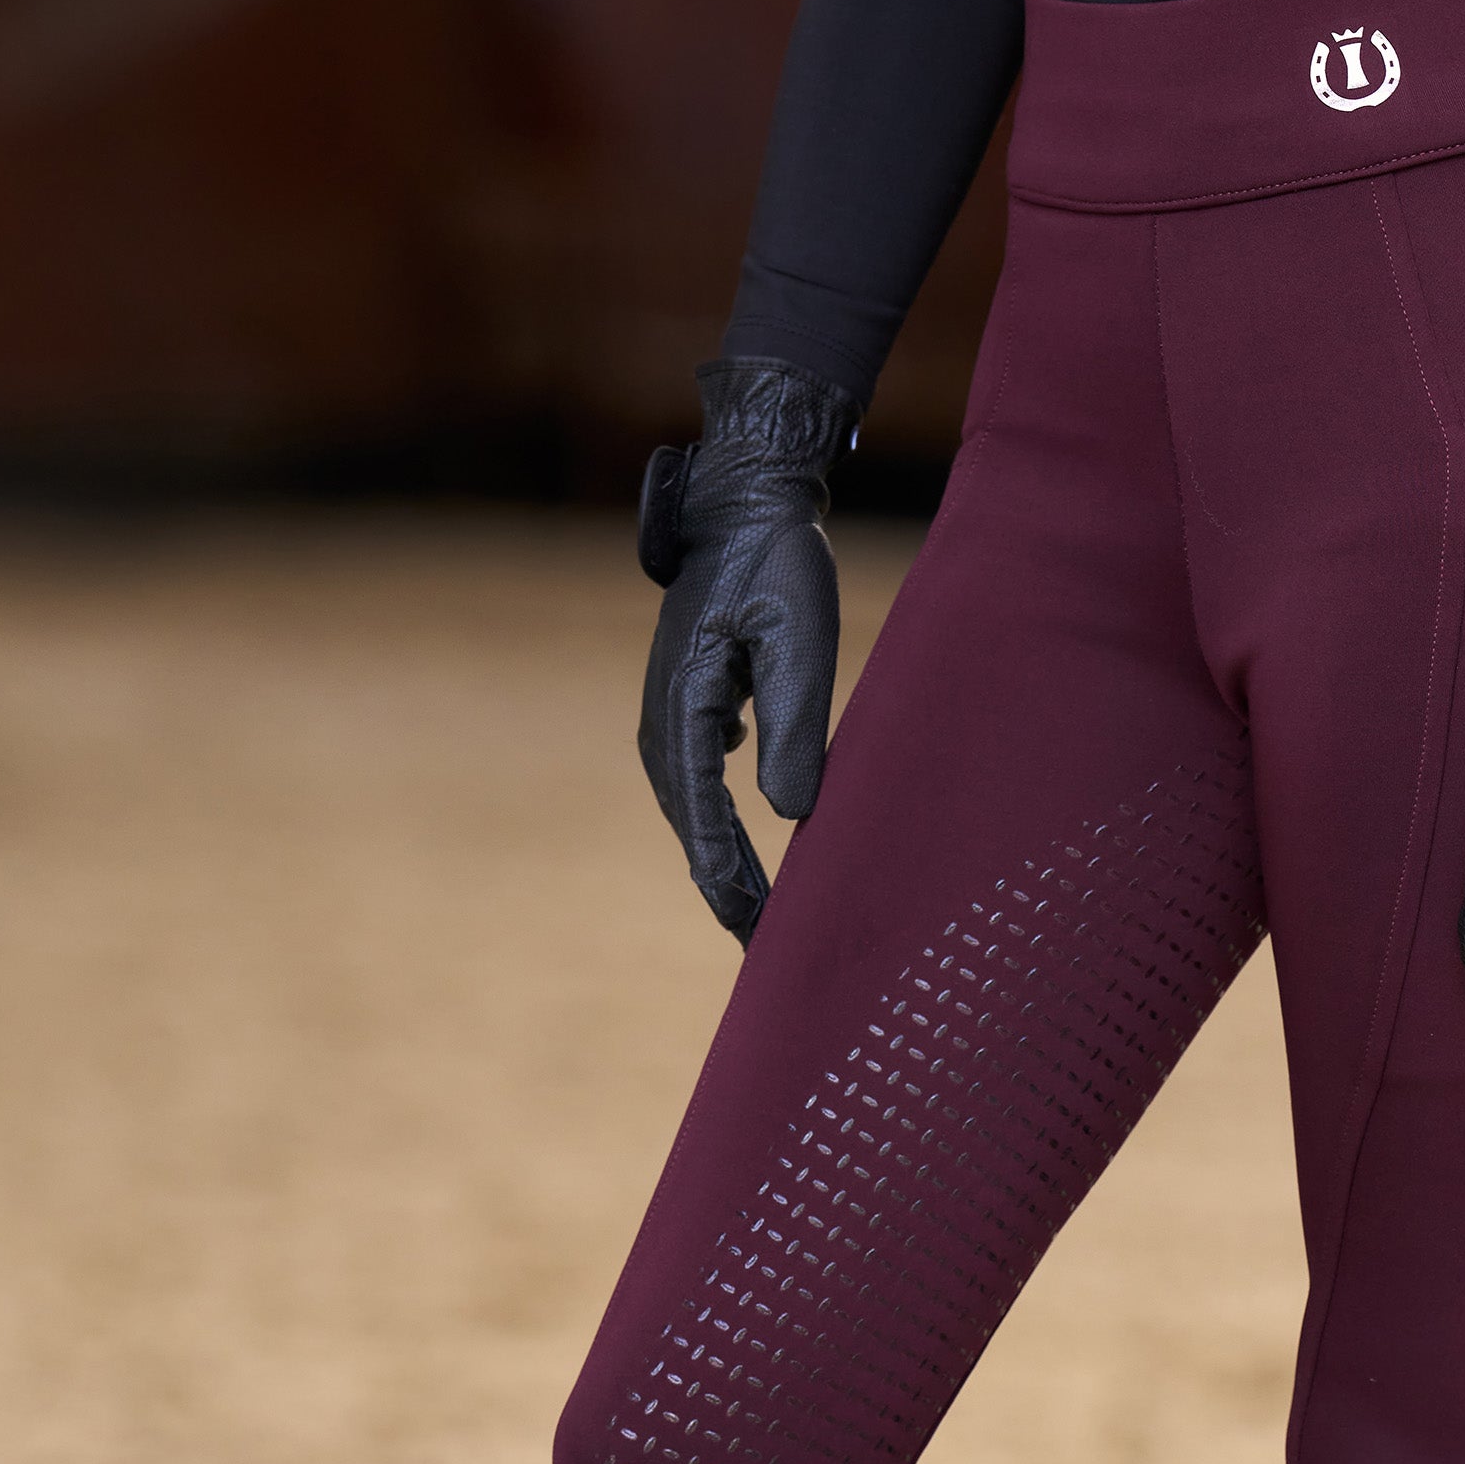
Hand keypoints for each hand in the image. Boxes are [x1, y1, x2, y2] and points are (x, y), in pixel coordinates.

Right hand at [635, 358, 856, 944]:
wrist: (748, 506)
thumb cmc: (781, 566)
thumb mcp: (800, 642)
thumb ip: (795, 727)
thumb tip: (789, 815)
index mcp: (684, 709)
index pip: (705, 819)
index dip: (733, 883)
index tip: (763, 934)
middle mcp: (664, 722)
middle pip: (692, 830)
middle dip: (728, 892)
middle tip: (769, 957)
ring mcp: (670, 716)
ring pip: (694, 814)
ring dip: (724, 868)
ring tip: (760, 922)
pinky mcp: (691, 708)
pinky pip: (702, 788)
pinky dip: (725, 831)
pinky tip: (753, 866)